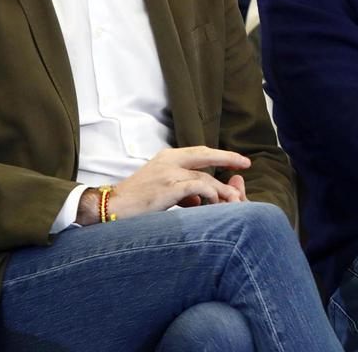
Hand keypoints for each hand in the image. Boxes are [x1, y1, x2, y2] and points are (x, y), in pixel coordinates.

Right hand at [108, 146, 250, 219]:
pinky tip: (214, 202)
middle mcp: (169, 160)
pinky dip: (210, 194)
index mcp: (167, 157)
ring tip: (235, 200)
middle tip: (246, 163)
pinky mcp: (168, 187)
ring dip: (222, 190)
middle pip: (206, 155)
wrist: (112, 205)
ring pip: (205, 176)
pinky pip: (198, 187)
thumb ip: (183, 189)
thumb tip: (201, 198)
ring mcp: (168, 173)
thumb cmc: (137, 200)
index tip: (237, 159)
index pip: (200, 151)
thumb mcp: (161, 188)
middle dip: (228, 159)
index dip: (220, 154)